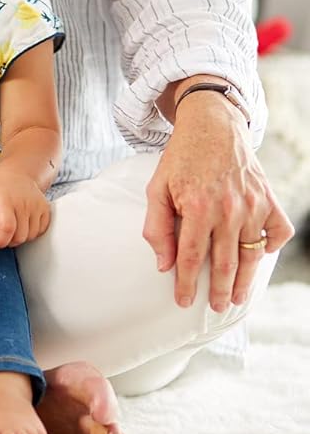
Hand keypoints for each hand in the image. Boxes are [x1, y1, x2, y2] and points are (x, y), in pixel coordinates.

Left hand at [0, 164, 51, 247]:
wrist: (18, 174)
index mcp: (6, 200)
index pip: (7, 227)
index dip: (1, 240)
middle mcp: (23, 203)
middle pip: (19, 236)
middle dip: (8, 241)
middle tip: (1, 235)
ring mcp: (36, 207)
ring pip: (30, 236)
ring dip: (19, 238)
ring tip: (11, 228)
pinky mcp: (45, 210)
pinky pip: (40, 231)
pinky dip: (31, 233)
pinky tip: (22, 226)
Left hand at [143, 94, 293, 309]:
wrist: (211, 126)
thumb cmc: (181, 159)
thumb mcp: (157, 188)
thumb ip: (156, 228)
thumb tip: (164, 265)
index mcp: (197, 208)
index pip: (191, 258)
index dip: (187, 284)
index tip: (183, 301)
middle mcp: (227, 210)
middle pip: (225, 263)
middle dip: (220, 291)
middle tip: (217, 307)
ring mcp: (252, 205)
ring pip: (251, 254)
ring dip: (245, 280)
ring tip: (238, 297)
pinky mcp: (268, 198)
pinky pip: (277, 231)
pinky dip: (271, 245)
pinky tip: (259, 254)